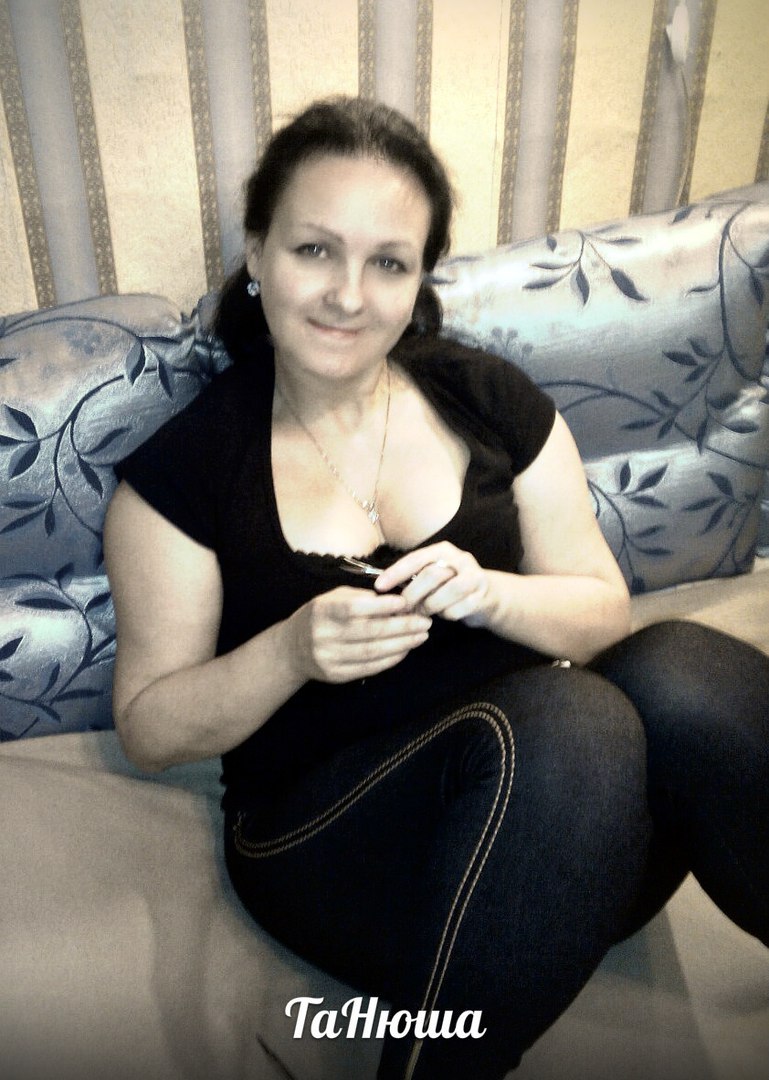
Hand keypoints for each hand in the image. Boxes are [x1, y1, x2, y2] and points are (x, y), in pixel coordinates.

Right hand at [288, 586, 431, 683]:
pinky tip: (405, 651)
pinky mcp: (336, 675)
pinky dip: (391, 660)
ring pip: (373, 652)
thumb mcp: (332, 598)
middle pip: (370, 632)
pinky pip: (369, 668)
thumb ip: (360, 597)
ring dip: (402, 645)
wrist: (292, 649)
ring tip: (421, 636)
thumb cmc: (320, 616)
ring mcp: (329, 657)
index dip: (383, 606)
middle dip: (402, 627)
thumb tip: (395, 601)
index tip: (406, 603)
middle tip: (425, 622)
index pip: (356, 608)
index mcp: (323, 610)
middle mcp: (324, 635)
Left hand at [375, 543, 491, 626]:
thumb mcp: (432, 577)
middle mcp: (460, 559)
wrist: (488, 596)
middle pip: (431, 575)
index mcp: (442, 550)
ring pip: (448, 591)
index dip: (396, 573)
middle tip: (402, 609)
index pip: (415, 559)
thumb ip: (413, 578)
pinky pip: (459, 609)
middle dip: (413, 594)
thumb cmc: (450, 587)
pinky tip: (445, 614)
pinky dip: (447, 615)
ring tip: (423, 612)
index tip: (379, 586)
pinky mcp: (482, 596)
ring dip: (431, 606)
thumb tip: (383, 591)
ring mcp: (474, 576)